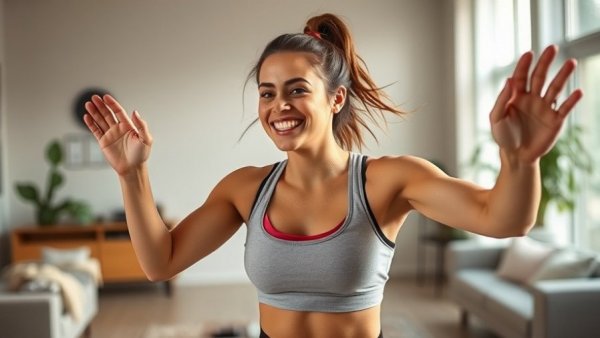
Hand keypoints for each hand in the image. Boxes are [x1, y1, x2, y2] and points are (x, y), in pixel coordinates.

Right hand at [83, 95, 152, 175]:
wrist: (132, 169)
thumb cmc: (141, 155)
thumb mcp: (146, 139)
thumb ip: (141, 125)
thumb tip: (135, 112)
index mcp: (128, 126)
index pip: (118, 111)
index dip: (112, 104)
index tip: (106, 97)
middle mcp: (118, 129)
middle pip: (107, 114)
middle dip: (101, 105)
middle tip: (94, 97)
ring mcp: (110, 135)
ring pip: (100, 121)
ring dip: (94, 112)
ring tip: (88, 104)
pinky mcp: (103, 142)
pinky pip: (96, 131)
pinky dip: (91, 124)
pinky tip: (86, 117)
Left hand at [490, 45, 582, 163]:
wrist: (515, 156)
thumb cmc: (503, 136)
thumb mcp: (496, 118)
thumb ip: (502, 99)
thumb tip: (509, 79)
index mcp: (516, 96)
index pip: (521, 76)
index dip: (524, 65)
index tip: (529, 53)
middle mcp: (532, 99)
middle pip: (540, 77)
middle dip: (545, 62)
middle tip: (552, 47)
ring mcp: (545, 108)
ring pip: (555, 88)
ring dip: (563, 76)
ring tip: (571, 62)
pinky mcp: (555, 120)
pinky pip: (564, 108)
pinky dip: (571, 100)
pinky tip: (577, 92)